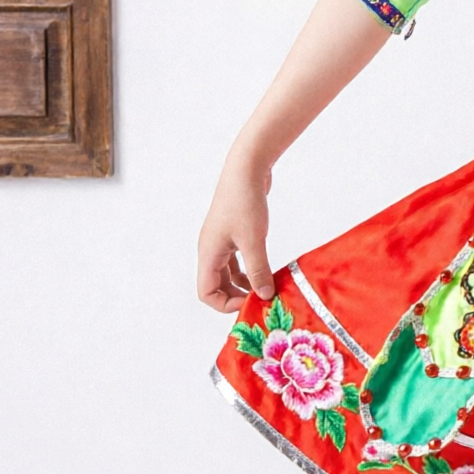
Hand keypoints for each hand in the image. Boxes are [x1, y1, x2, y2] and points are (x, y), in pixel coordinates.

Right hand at [197, 151, 275, 312]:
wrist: (246, 169)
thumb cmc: (245, 202)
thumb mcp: (254, 241)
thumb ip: (259, 270)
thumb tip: (264, 295)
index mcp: (208, 254)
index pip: (206, 292)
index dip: (225, 304)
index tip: (251, 301)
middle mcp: (211, 250)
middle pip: (217, 286)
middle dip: (237, 296)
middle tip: (262, 299)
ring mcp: (221, 241)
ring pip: (228, 274)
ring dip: (245, 284)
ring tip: (267, 288)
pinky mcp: (233, 233)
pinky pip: (237, 261)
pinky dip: (250, 269)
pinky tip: (266, 270)